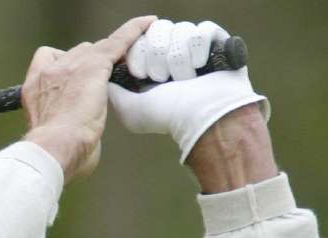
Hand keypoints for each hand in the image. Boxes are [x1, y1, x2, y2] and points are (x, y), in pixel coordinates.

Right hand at [21, 15, 157, 182]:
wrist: (54, 148)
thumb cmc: (54, 154)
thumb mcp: (53, 139)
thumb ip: (68, 129)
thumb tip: (87, 141)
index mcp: (34, 88)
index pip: (48, 58)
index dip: (65, 64)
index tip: (74, 77)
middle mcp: (50, 72)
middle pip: (77, 52)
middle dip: (91, 64)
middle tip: (106, 81)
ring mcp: (72, 66)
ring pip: (97, 48)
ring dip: (110, 57)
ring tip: (130, 64)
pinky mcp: (94, 66)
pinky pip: (118, 41)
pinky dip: (133, 31)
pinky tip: (148, 24)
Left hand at [107, 19, 269, 162]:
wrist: (202, 119)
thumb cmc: (166, 116)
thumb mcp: (129, 108)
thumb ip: (113, 89)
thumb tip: (109, 73)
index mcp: (153, 62)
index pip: (139, 37)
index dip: (137, 51)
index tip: (140, 74)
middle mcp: (174, 51)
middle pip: (158, 29)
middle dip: (157, 56)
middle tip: (161, 79)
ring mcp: (197, 46)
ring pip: (180, 29)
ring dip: (179, 57)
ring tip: (184, 79)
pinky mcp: (218, 42)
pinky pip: (203, 29)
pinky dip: (199, 49)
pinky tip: (200, 66)